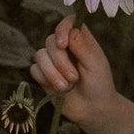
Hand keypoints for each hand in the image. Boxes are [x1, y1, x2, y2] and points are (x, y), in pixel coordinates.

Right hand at [28, 15, 118, 133]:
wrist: (93, 110)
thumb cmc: (99, 85)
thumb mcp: (96, 66)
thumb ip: (83, 48)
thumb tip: (72, 30)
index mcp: (81, 40)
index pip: (68, 22)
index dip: (62, 29)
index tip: (62, 44)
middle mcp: (65, 47)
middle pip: (50, 41)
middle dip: (60, 61)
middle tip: (75, 77)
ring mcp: (53, 60)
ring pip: (39, 55)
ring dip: (52, 72)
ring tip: (66, 86)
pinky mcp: (43, 75)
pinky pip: (34, 69)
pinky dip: (44, 78)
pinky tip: (58, 89)